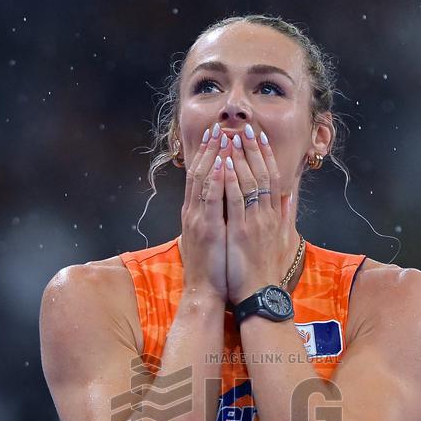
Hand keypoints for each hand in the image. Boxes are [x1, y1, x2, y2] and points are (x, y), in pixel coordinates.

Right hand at [179, 124, 227, 300]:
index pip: (200, 177)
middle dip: (209, 149)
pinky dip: (216, 180)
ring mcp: (199, 220)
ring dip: (213, 156)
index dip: (208, 155)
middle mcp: (194, 213)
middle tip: (218, 126)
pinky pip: (211, 200)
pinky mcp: (207, 230)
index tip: (217, 135)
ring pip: (204, 181)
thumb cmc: (213, 268)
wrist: (204, 293)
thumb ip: (219, 218)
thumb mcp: (214, 238)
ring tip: (222, 135)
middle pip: (200, 173)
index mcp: (197, 214)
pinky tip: (222, 163)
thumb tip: (227, 203)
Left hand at [223, 124, 293, 304]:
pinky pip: (236, 201)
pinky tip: (226, 163)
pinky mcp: (241, 232)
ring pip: (249, 182)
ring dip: (241, 157)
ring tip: (233, 135)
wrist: (258, 296)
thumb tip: (290, 196)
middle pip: (262, 174)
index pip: (271, 178)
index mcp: (274, 216)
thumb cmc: (265, 270)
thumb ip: (285, 216)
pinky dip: (231, 180)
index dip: (265, 155)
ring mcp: (254, 223)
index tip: (258, 136)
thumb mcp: (281, 239)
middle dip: (253, 149)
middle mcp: (267, 216)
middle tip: (245, 126)